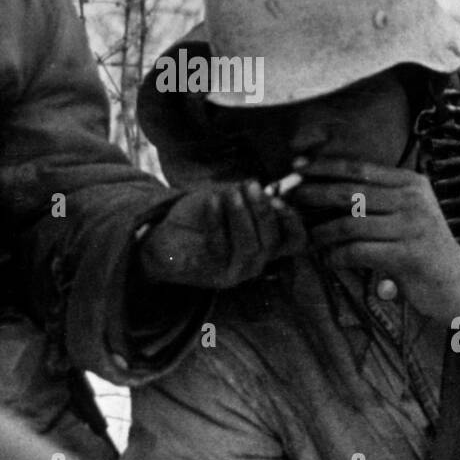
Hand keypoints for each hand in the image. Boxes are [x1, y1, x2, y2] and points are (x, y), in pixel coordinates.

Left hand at [139, 180, 307, 288]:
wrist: (164, 236)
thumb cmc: (201, 215)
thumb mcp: (229, 199)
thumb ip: (249, 195)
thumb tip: (269, 185)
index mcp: (266, 243)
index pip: (295, 241)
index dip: (293, 221)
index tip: (280, 197)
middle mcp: (257, 262)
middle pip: (272, 241)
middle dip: (263, 211)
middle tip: (252, 186)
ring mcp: (237, 272)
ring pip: (249, 246)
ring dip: (241, 216)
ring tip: (231, 193)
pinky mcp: (213, 274)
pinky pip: (220, 247)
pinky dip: (217, 220)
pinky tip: (212, 200)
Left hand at [290, 157, 459, 321]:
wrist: (455, 282)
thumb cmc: (421, 245)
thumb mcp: (407, 211)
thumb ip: (378, 197)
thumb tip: (327, 186)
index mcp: (411, 183)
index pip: (359, 167)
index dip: (324, 166)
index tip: (296, 166)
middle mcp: (413, 200)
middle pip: (350, 192)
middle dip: (314, 194)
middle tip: (289, 199)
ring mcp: (413, 226)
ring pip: (350, 224)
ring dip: (322, 232)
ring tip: (307, 238)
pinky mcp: (408, 255)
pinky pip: (359, 251)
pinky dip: (337, 256)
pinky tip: (329, 260)